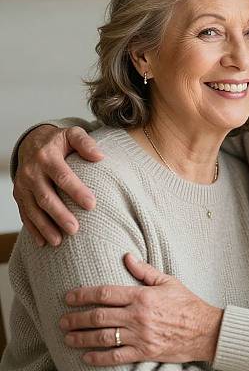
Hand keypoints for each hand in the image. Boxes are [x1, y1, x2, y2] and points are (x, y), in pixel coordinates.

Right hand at [13, 125, 102, 245]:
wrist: (32, 142)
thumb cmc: (59, 141)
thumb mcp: (72, 134)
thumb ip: (85, 143)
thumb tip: (100, 156)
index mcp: (47, 157)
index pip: (63, 176)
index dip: (76, 191)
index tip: (92, 204)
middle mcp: (32, 172)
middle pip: (46, 197)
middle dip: (60, 215)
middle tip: (75, 229)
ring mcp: (23, 185)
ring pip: (33, 209)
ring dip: (45, 227)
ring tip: (59, 242)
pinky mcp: (19, 195)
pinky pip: (25, 214)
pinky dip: (33, 229)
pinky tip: (43, 243)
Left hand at [60, 253, 223, 365]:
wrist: (204, 329)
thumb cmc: (186, 303)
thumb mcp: (167, 281)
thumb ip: (145, 270)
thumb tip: (127, 256)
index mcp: (142, 296)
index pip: (106, 293)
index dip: (84, 294)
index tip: (69, 296)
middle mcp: (137, 316)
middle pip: (99, 316)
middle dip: (77, 318)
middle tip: (62, 320)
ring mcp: (139, 336)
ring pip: (103, 338)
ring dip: (82, 338)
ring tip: (68, 337)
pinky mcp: (143, 353)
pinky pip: (115, 357)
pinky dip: (98, 358)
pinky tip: (86, 358)